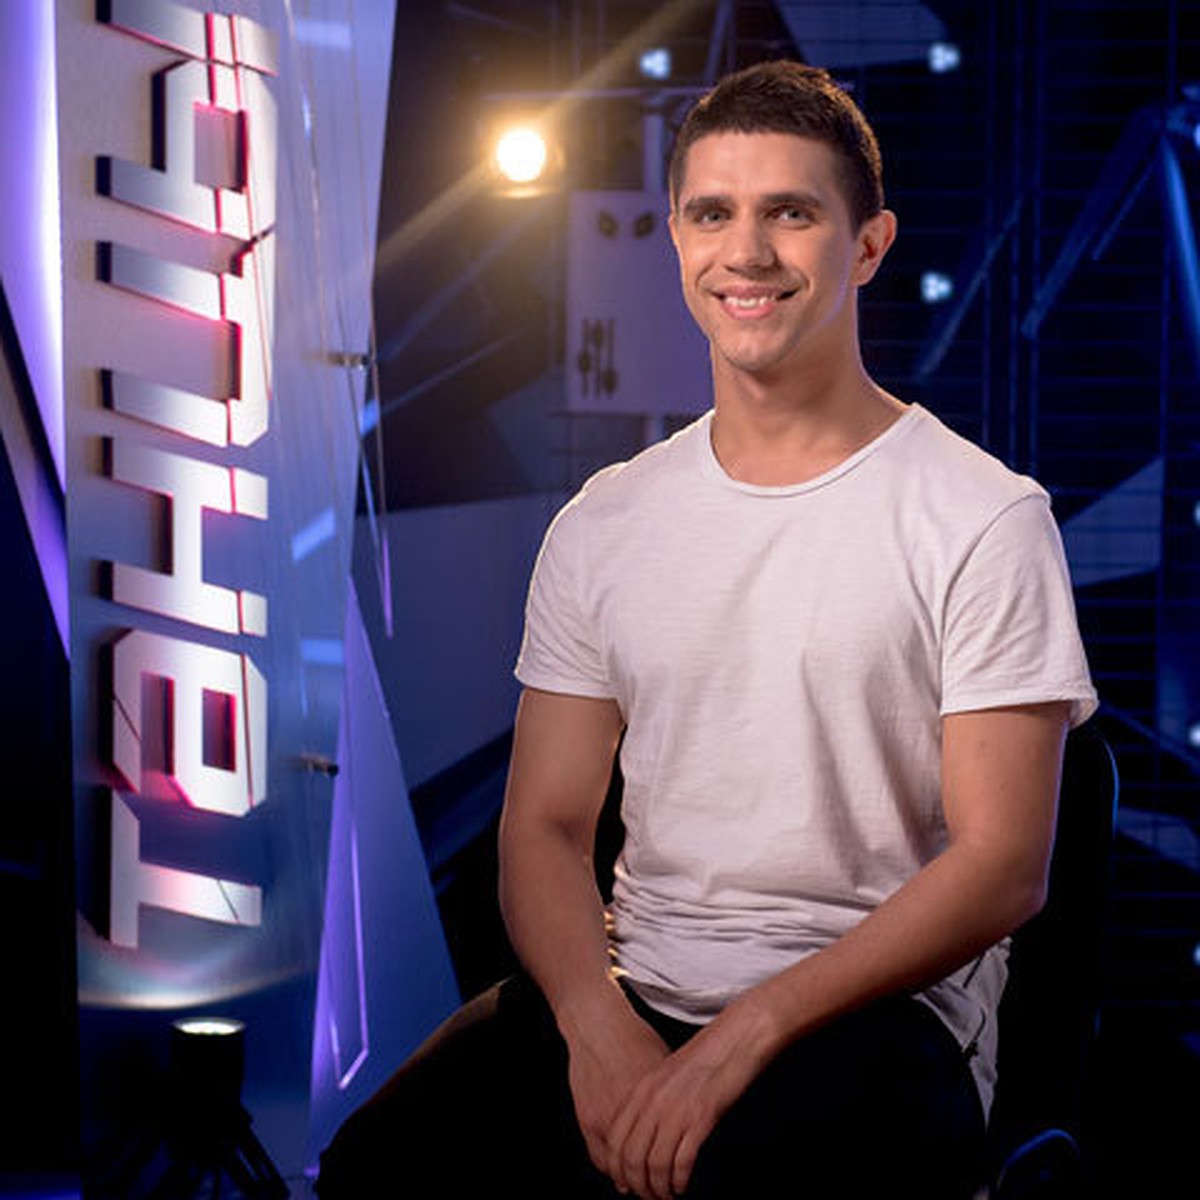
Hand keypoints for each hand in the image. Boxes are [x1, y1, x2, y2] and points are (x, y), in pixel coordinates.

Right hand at [561, 989, 671, 1181]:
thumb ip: (673, 1096)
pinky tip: (620, 1168)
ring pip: (619, 1168)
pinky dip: (611, 1165)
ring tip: (641, 1185)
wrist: (599, 1024)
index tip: (677, 1181)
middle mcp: (629, 1116)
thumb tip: (689, 1114)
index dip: (671, 1173)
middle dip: (651, 1185)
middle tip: (660, 1192)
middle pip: (641, 1167)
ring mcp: (605, 1119)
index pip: (665, 1154)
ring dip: (630, 1179)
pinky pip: (600, 1156)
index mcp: (654, 1104)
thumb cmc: (633, 1039)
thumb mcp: (662, 1066)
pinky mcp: (587, 1117)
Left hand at [604, 996, 778, 1199]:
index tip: (628, 1184)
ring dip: (659, 1188)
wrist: (735, 1038)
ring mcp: (676, 1109)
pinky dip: (679, 1179)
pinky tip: (682, 1185)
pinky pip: (681, 1160)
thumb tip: (644, 1135)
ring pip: (654, 1164)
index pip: (616, 1140)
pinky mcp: (701, 1117)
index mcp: (642, 1090)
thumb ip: (652, 1101)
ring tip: (667, 1195)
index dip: (619, 1169)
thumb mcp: (668, 1075)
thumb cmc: (706, 1056)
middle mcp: (654, 1101)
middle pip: (631, 1157)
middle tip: (649, 1197)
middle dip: (638, 1185)